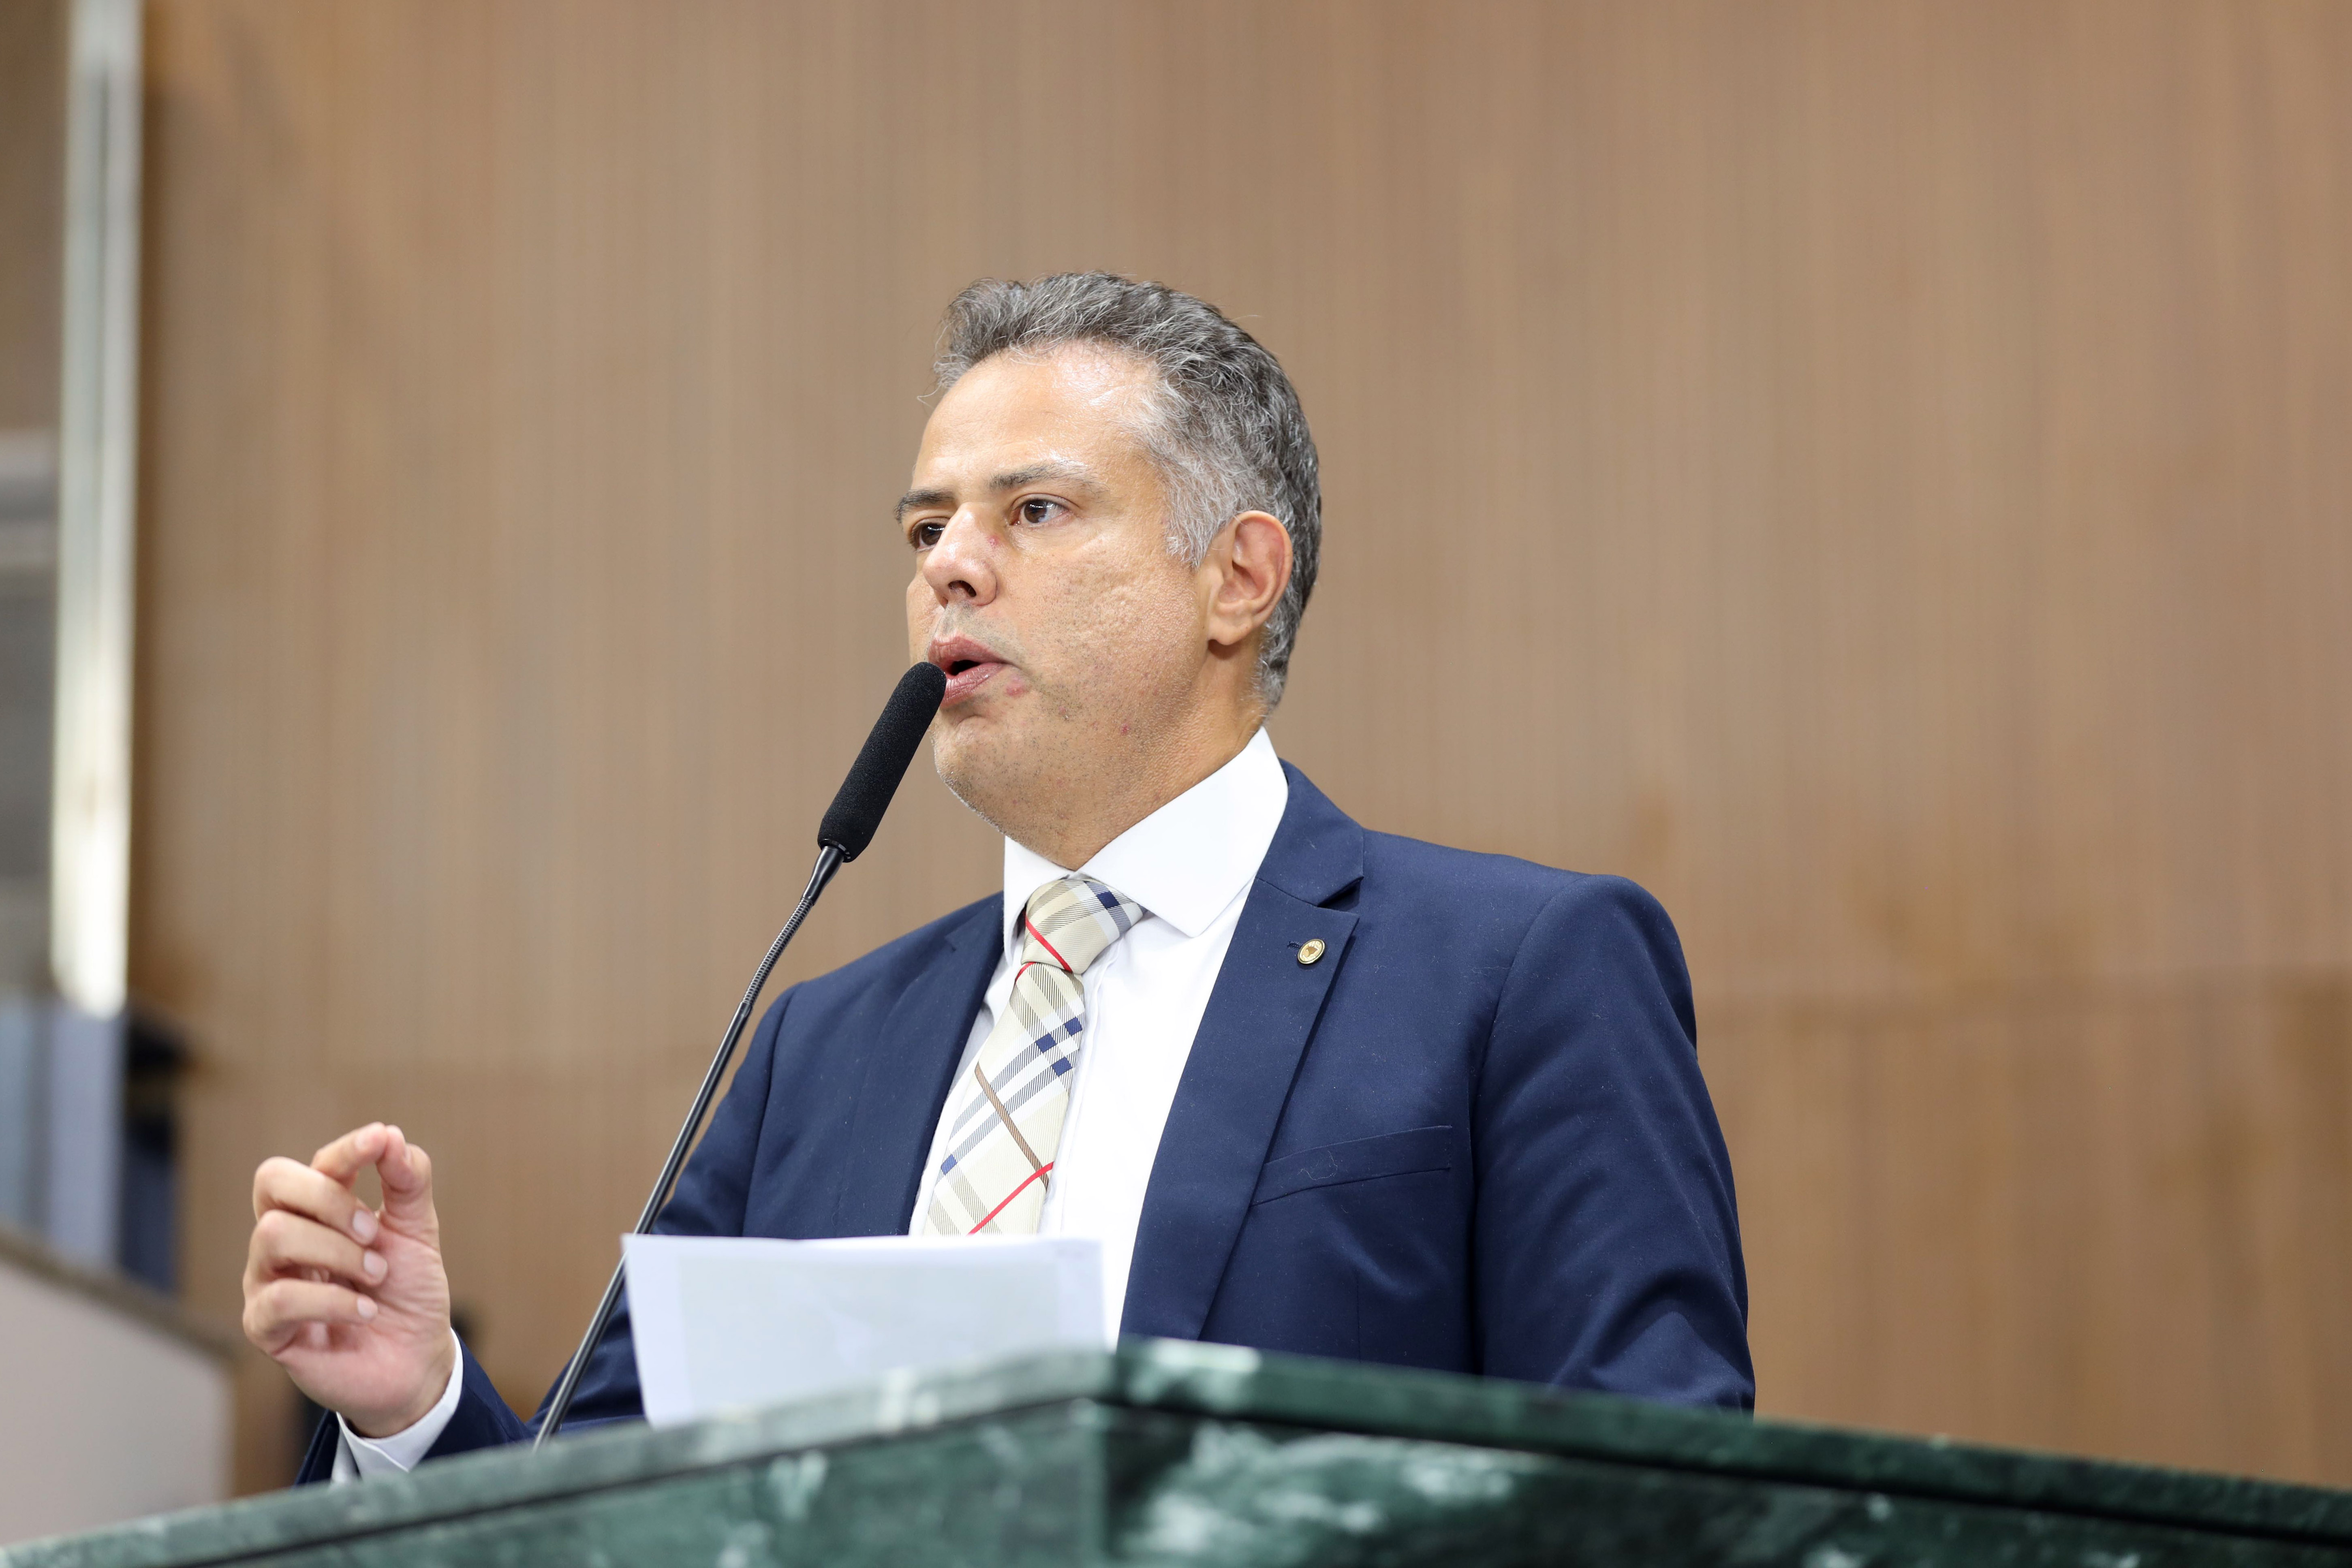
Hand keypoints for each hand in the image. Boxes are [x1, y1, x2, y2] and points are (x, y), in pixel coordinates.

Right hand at [242, 1123, 457, 1438]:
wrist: (415, 1359)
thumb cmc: (408, 1290)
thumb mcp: (418, 1230)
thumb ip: (407, 1180)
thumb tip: (389, 1135)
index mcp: (320, 1209)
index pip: (314, 1163)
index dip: (346, 1149)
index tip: (380, 1141)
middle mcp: (285, 1238)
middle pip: (273, 1183)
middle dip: (330, 1198)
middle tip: (373, 1234)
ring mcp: (267, 1280)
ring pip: (273, 1234)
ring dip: (338, 1253)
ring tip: (375, 1277)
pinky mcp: (265, 1326)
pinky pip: (280, 1297)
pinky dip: (332, 1301)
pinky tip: (365, 1311)